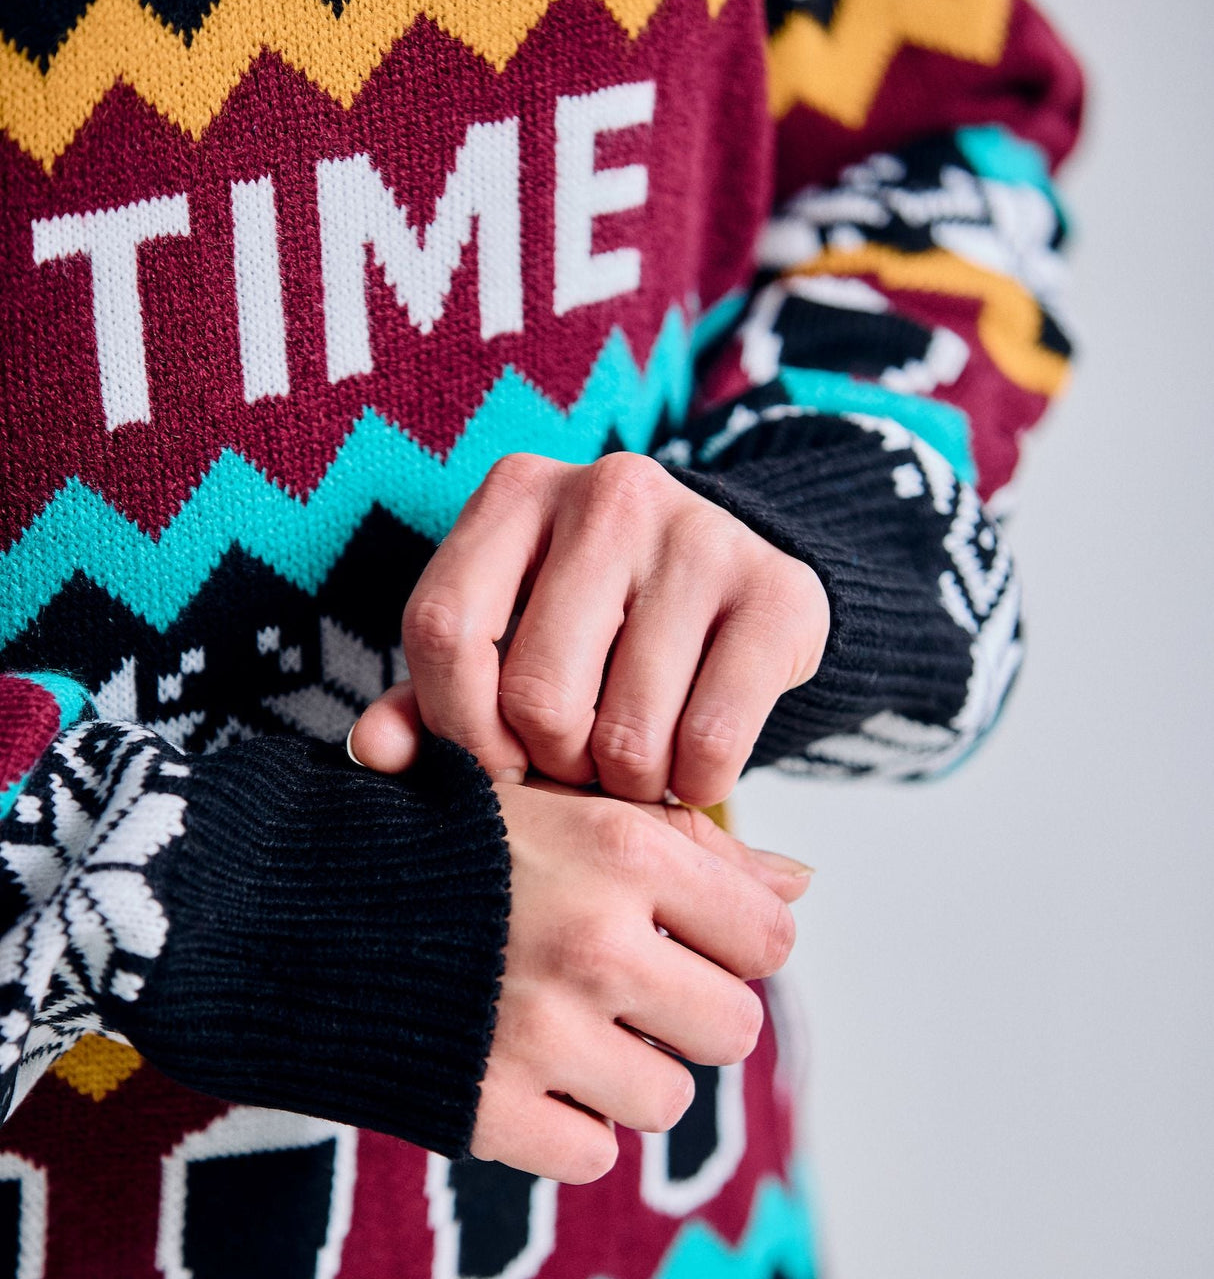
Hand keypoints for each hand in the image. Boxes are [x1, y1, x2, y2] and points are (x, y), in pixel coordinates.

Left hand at [350, 452, 828, 805]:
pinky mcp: (778, 590)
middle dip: (554, 764)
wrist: (738, 586)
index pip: (444, 629)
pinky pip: (712, 742)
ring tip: (635, 764)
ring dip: (628, 785)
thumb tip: (372, 752)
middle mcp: (609, 493)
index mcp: (517, 493)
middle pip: (537, 693)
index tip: (497, 761)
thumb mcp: (506, 640)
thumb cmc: (597, 624)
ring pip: (628, 735)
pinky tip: (693, 762)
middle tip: (579, 764)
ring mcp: (700, 534)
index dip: (459, 726)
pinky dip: (696, 784)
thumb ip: (434, 694)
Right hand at [472, 780, 809, 1182]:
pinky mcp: (487, 1110)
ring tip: (558, 1024)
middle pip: (734, 1029)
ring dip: (624, 1074)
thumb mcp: (565, 807)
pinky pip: (590, 1155)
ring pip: (666, 1101)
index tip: (685, 936)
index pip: (770, 936)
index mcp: (624, 850)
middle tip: (620, 986)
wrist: (284, 900)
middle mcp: (597, 942)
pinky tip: (513, 1067)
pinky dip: (560, 1126)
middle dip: (686, 1013)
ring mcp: (543, 1033)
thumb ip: (691, 844)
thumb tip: (802, 885)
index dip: (733, 940)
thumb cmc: (441, 842)